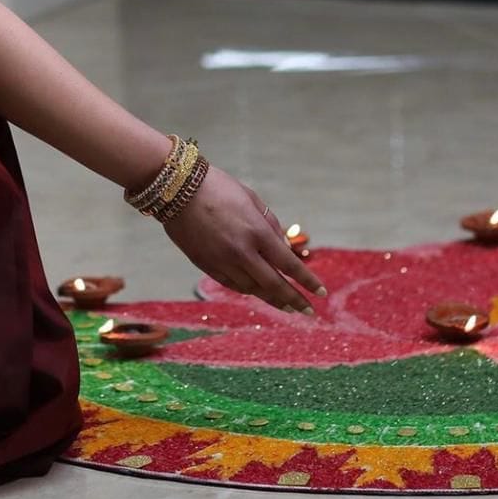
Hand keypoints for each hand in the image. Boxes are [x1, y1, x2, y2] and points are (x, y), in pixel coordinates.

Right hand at [160, 166, 325, 314]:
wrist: (176, 189)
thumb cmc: (217, 187)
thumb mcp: (250, 199)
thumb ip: (269, 224)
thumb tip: (281, 247)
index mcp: (256, 232)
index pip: (289, 264)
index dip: (307, 280)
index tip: (321, 292)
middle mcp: (242, 252)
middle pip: (274, 285)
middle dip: (294, 300)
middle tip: (309, 311)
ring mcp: (222, 262)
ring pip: (253, 289)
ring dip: (272, 299)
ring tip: (287, 306)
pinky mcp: (206, 266)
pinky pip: (233, 285)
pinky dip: (249, 290)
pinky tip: (258, 293)